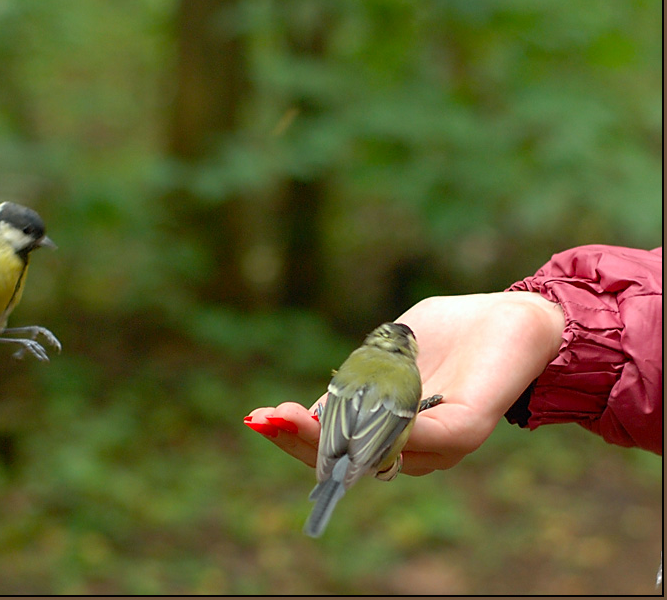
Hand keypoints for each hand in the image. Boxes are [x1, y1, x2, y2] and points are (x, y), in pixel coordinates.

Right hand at [245, 292, 564, 475]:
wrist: (520, 316)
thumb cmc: (453, 331)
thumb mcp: (387, 353)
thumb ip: (356, 380)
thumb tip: (310, 406)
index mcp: (391, 430)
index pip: (336, 446)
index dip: (294, 436)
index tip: (257, 419)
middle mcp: (414, 447)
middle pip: (348, 461)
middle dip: (301, 441)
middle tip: (266, 420)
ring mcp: (441, 443)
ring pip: (377, 454)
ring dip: (328, 438)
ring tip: (288, 416)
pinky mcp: (467, 427)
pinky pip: (423, 438)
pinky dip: (384, 431)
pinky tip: (343, 413)